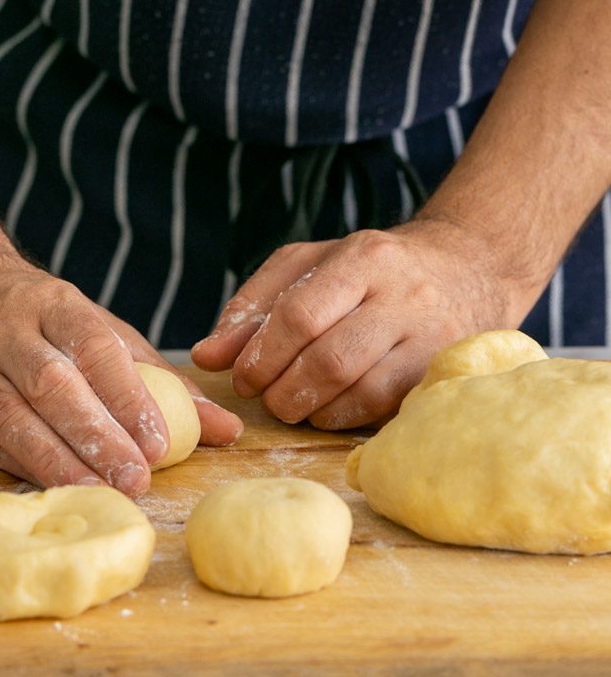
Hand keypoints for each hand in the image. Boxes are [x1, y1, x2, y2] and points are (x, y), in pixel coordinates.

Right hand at [0, 249, 241, 492]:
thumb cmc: (39, 317)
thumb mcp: (98, 328)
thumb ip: (160, 381)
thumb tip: (226, 429)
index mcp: (54, 304)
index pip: (95, 346)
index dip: (127, 396)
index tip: (159, 441)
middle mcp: (7, 333)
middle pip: (52, 385)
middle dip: (95, 435)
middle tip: (135, 479)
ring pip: (11, 417)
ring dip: (56, 461)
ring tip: (98, 494)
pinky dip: (21, 468)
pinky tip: (55, 490)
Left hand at [192, 218, 526, 428]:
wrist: (471, 269)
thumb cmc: (373, 271)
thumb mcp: (310, 267)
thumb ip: (254, 306)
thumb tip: (206, 356)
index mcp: (362, 258)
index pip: (299, 314)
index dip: (262, 356)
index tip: (242, 377)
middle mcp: (402, 295)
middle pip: (328, 359)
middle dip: (283, 390)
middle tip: (267, 397)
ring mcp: (430, 336)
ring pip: (358, 389)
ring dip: (311, 409)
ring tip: (295, 404)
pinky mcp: (442, 372)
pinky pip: (384, 409)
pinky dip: (344, 418)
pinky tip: (330, 409)